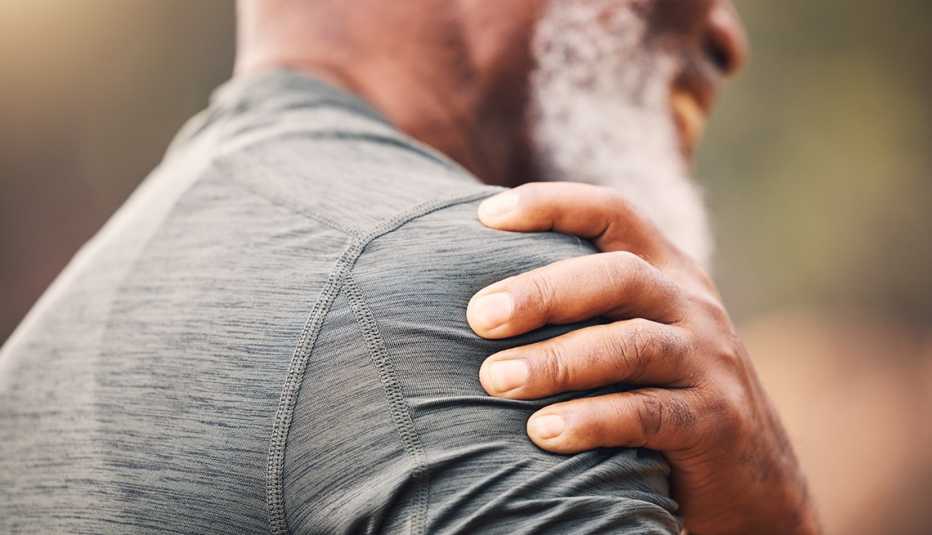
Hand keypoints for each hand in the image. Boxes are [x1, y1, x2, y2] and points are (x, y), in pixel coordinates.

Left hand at [467, 183, 819, 534]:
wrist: (755, 470)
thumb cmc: (664, 389)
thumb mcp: (637, 331)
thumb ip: (584, 305)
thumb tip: (477, 296)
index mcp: (666, 271)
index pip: (612, 212)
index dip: (551, 204)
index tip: (485, 217)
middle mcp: (691, 305)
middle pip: (618, 275)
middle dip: (542, 292)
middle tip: (479, 317)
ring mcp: (707, 361)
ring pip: (631, 346)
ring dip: (557, 361)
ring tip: (496, 379)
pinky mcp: (715, 421)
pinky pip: (648, 415)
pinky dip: (592, 421)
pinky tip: (543, 433)